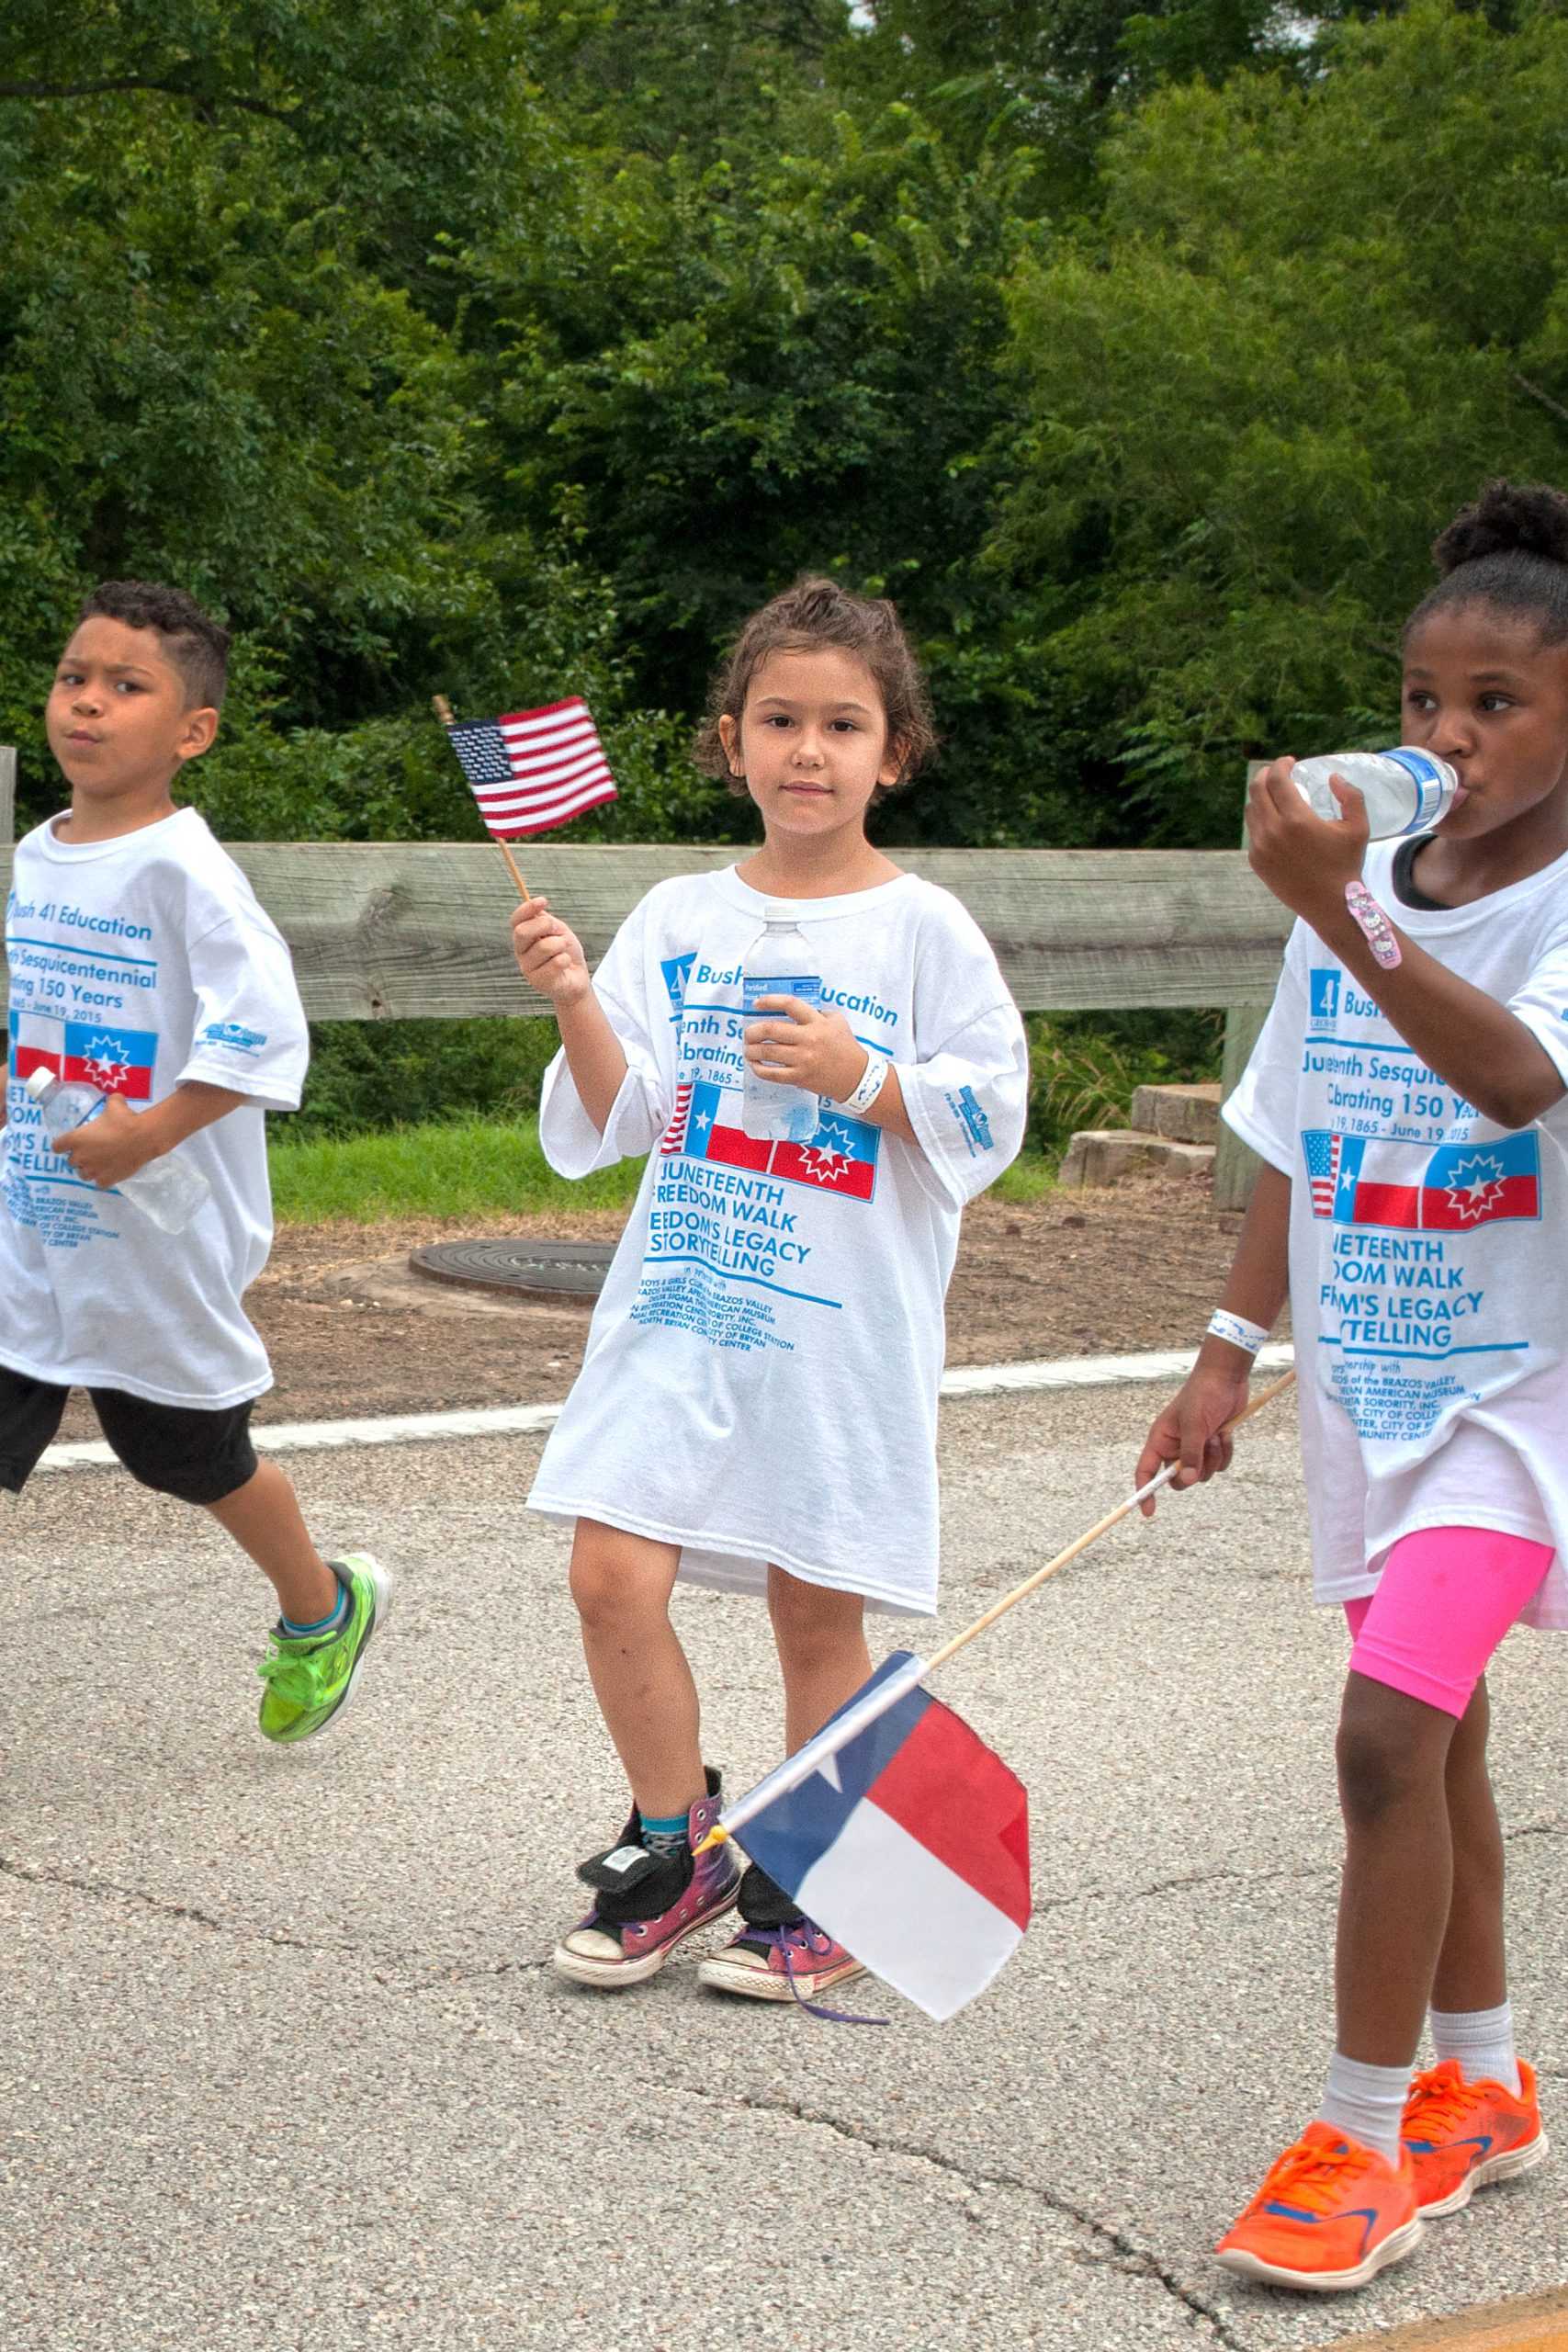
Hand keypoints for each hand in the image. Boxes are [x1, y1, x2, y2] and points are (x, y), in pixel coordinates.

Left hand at [55, 1094, 156, 1188]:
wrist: (143, 1137)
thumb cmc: (125, 1120)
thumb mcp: (115, 1104)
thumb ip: (110, 1102)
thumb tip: (115, 1098)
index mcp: (76, 1139)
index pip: (57, 1146)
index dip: (63, 1145)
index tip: (69, 1143)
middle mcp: (80, 1157)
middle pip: (71, 1162)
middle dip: (79, 1157)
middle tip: (92, 1150)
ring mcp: (93, 1170)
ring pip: (83, 1175)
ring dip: (89, 1169)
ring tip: (99, 1164)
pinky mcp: (106, 1180)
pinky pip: (99, 1183)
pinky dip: (103, 1178)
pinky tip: (110, 1172)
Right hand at [510, 896, 591, 1007]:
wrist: (577, 979)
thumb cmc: (566, 953)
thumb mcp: (559, 932)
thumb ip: (548, 923)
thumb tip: (539, 913)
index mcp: (523, 937)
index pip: (516, 920)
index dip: (527, 908)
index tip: (543, 901)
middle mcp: (521, 952)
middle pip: (522, 932)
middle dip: (544, 926)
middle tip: (558, 931)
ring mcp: (527, 968)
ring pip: (544, 947)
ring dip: (561, 945)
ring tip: (564, 951)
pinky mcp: (538, 982)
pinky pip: (556, 962)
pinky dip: (566, 960)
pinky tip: (565, 965)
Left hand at [744, 998, 866, 1101]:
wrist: (855, 1076)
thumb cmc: (845, 1047)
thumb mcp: (837, 1021)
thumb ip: (817, 1012)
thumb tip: (792, 1010)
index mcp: (817, 1022)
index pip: (789, 1005)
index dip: (769, 1001)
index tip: (757, 1003)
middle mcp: (809, 1039)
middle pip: (770, 1030)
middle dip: (752, 1031)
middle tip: (748, 1033)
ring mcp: (803, 1059)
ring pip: (767, 1052)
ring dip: (751, 1050)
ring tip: (748, 1049)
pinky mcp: (799, 1077)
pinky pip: (772, 1074)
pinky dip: (759, 1069)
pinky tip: (755, 1065)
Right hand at [1134, 1361, 1252, 1516]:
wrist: (1226, 1379)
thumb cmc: (1203, 1396)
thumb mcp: (1195, 1425)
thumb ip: (1191, 1454)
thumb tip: (1188, 1481)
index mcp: (1161, 1440)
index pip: (1146, 1471)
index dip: (1145, 1492)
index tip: (1148, 1513)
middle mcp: (1176, 1446)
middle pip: (1178, 1479)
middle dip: (1193, 1472)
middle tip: (1202, 1456)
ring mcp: (1196, 1447)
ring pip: (1203, 1474)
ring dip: (1214, 1458)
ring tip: (1217, 1435)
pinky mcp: (1214, 1446)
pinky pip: (1220, 1466)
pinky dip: (1225, 1453)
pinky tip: (1226, 1434)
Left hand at [1246, 757, 1369, 924]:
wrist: (1330, 903)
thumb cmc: (1346, 864)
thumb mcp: (1358, 827)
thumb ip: (1351, 796)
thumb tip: (1333, 777)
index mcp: (1296, 820)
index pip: (1277, 780)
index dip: (1281, 765)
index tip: (1289, 762)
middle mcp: (1273, 831)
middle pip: (1257, 790)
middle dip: (1266, 774)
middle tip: (1278, 772)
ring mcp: (1260, 847)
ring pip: (1251, 810)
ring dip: (1261, 796)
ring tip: (1275, 794)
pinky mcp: (1256, 861)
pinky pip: (1252, 831)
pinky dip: (1260, 819)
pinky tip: (1273, 818)